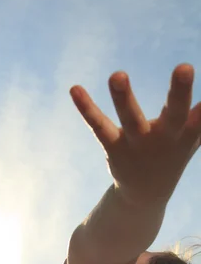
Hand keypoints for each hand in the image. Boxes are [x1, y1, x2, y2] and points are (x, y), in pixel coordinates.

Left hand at [70, 64, 200, 205]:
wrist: (145, 195)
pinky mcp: (113, 147)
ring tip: (117, 75)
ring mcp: (136, 144)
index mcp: (187, 134)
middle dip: (180, 92)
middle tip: (184, 68)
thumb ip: (199, 117)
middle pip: (174, 114)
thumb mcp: (191, 136)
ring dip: (124, 98)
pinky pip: (99, 126)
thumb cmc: (172, 153)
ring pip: (132, 119)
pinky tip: (74, 89)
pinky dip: (86, 108)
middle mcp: (164, 139)